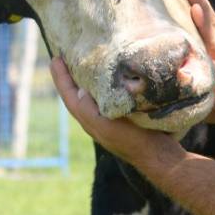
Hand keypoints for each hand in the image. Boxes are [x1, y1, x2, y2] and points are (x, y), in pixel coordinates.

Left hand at [49, 57, 181, 166]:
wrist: (158, 155)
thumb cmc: (134, 140)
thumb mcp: (108, 126)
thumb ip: (90, 111)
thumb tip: (79, 90)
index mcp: (89, 121)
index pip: (69, 96)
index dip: (61, 78)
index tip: (55, 59)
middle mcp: (95, 121)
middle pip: (75, 97)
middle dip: (67, 79)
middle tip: (62, 59)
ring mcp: (108, 121)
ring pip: (89, 98)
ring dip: (82, 82)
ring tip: (80, 65)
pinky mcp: (122, 120)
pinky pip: (104, 99)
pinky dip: (99, 87)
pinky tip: (106, 80)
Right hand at [187, 0, 214, 126]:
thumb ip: (206, 89)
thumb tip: (182, 78)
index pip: (211, 39)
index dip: (203, 24)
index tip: (194, 8)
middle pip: (210, 24)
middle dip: (201, 6)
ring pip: (209, 20)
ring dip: (199, 2)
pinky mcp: (211, 42)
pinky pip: (205, 23)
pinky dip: (198, 8)